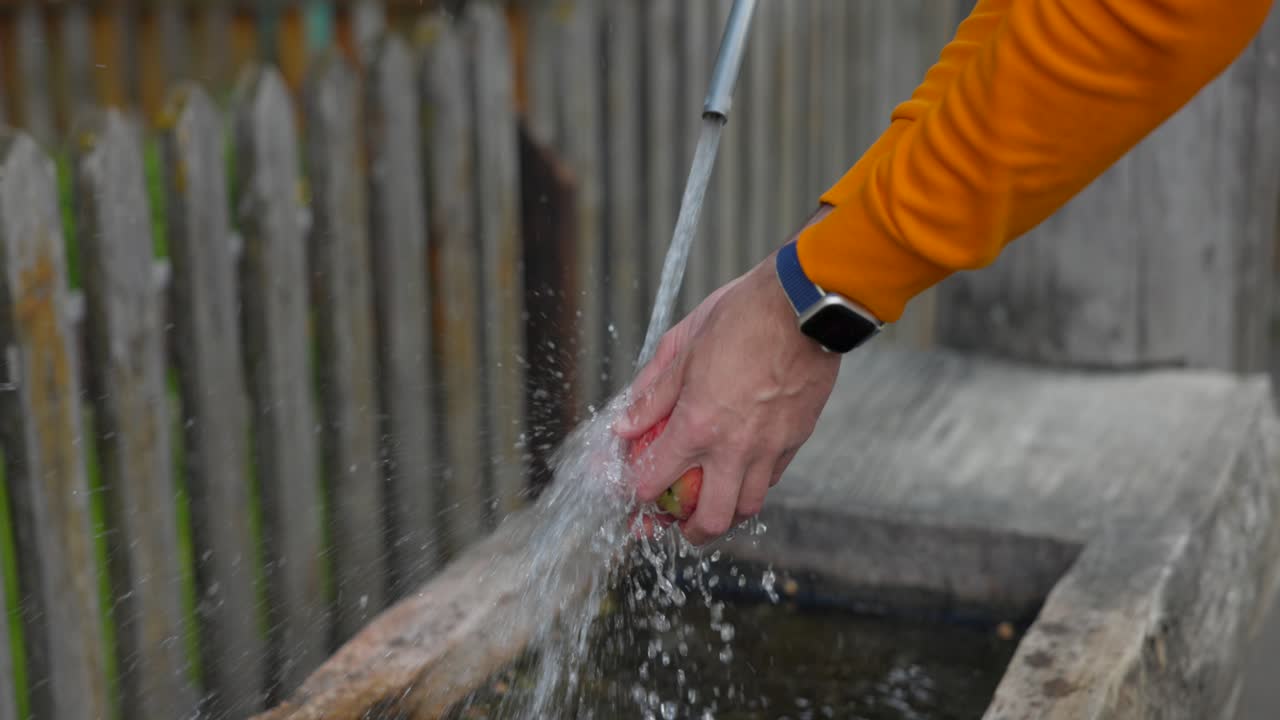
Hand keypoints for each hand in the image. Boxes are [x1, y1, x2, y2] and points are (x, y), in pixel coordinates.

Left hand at [615, 211, 841, 544]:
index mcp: (696, 425)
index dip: (635, 494)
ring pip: (748, 507)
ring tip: (713, 507)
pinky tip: (742, 472)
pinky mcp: (796, 439)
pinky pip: (771, 479)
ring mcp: (770, 448)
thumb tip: (625, 424)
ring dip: (726, 514)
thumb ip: (651, 393)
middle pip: (710, 519)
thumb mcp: (681, 346)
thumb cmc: (741, 315)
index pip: (654, 482)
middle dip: (688, 532)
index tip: (631, 493)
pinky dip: (753, 485)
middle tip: (677, 527)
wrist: (806, 305)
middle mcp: (734, 447)